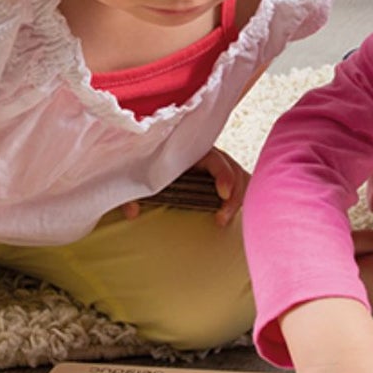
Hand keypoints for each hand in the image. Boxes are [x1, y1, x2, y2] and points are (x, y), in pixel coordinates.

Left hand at [120, 148, 248, 224]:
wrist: (145, 165)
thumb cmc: (146, 168)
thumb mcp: (138, 178)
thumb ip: (133, 192)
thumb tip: (133, 211)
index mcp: (193, 151)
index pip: (217, 159)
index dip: (224, 175)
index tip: (222, 193)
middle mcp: (208, 158)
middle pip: (234, 171)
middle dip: (234, 194)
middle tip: (222, 218)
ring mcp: (216, 170)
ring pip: (240, 180)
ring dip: (237, 199)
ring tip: (223, 220)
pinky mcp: (220, 183)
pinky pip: (238, 188)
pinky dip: (240, 200)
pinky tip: (231, 216)